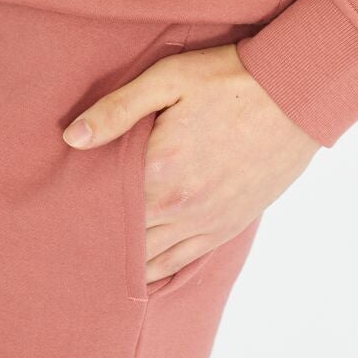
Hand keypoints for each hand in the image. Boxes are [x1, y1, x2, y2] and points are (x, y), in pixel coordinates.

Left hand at [62, 43, 321, 284]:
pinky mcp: (225, 226)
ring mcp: (205, 221)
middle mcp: (180, 206)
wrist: (296, 95)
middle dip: (98, 242)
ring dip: (123, 263)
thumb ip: (117, 111)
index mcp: (160, 171)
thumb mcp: (168, 80)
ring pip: (151, 256)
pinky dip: (157, 270)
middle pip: (125, 238)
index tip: (61, 221)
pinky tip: (140, 276)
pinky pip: (183, 260)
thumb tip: (72, 138)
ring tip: (96, 270)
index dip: (81, 216)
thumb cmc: (229, 81)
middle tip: (70, 250)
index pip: (106, 208)